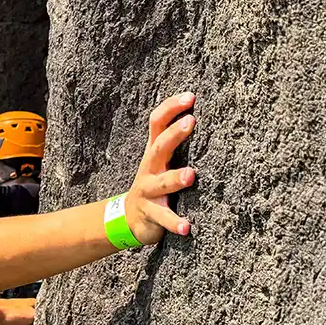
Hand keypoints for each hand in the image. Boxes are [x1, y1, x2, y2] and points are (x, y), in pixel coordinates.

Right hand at [126, 92, 197, 243]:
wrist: (127, 218)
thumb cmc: (153, 183)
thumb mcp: (159, 160)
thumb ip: (174, 140)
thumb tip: (198, 113)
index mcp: (154, 152)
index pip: (157, 123)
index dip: (171, 108)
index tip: (191, 96)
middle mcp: (149, 168)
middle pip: (158, 147)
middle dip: (174, 135)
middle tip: (190, 122)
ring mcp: (148, 191)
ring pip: (161, 183)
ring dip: (175, 178)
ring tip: (190, 176)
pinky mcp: (151, 214)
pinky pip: (163, 219)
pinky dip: (175, 223)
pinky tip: (187, 227)